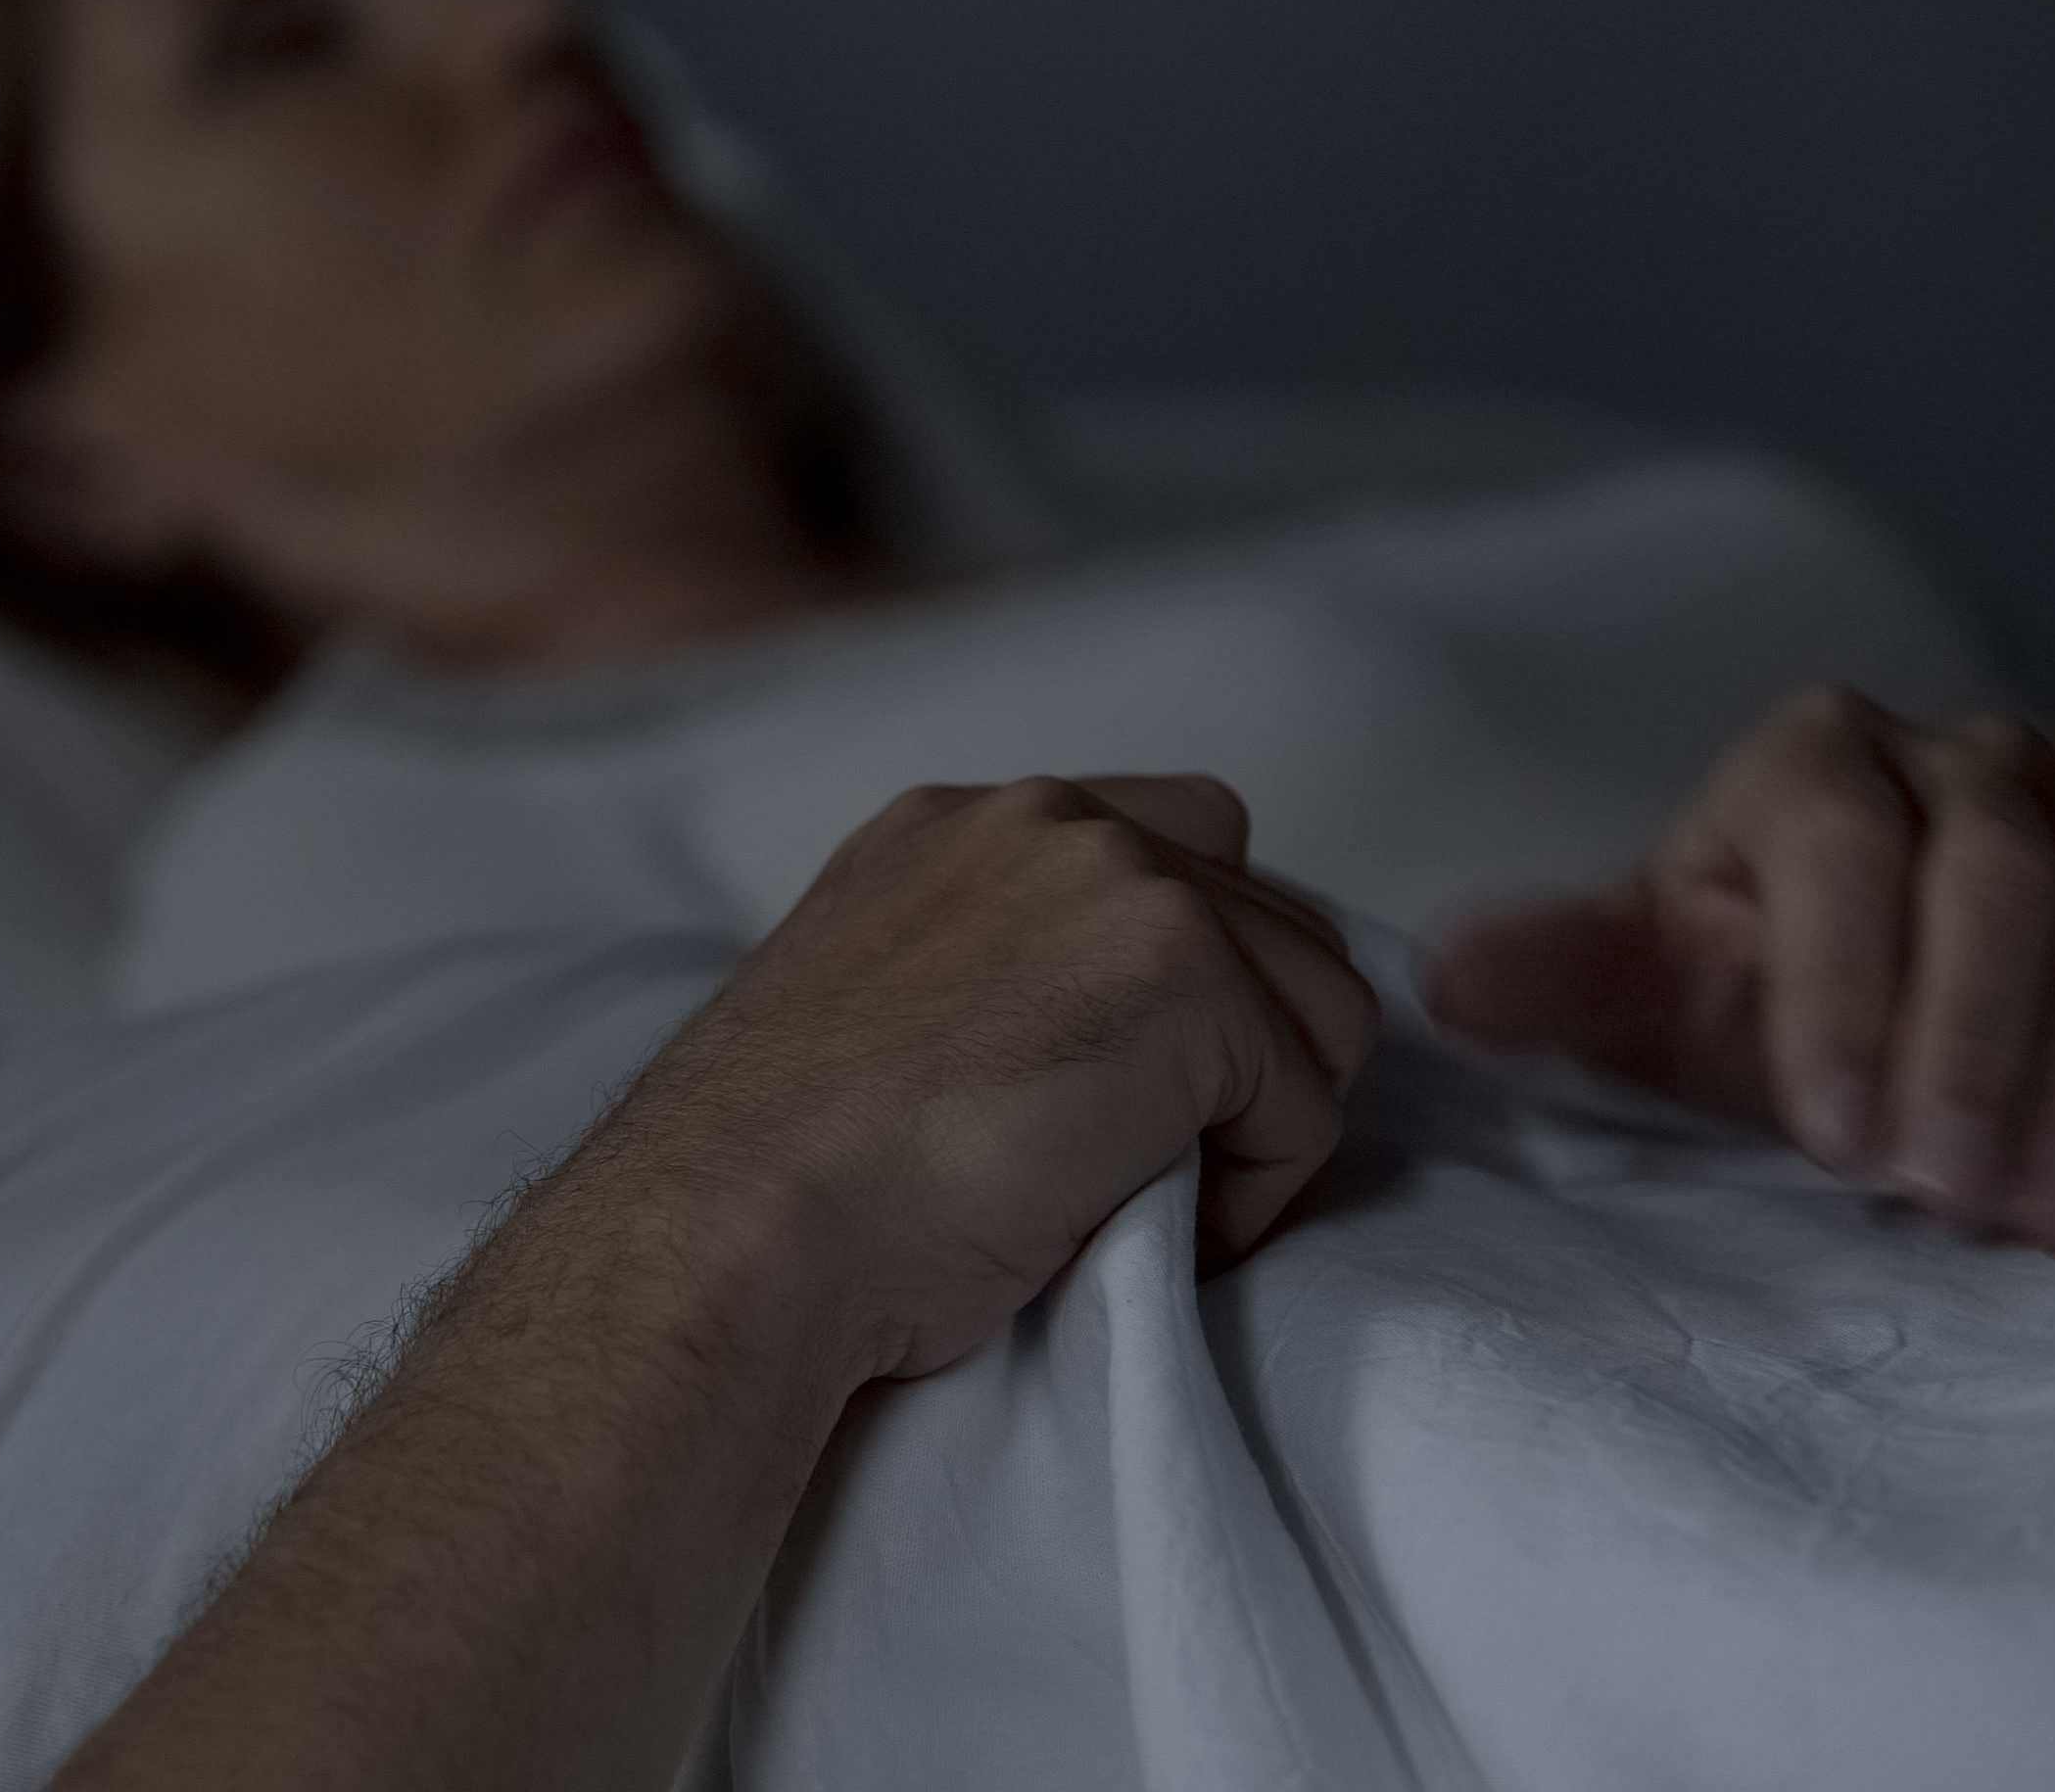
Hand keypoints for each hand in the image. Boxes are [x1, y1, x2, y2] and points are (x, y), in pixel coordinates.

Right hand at [592, 772, 1377, 1385]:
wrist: (735, 1234)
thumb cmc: (786, 1187)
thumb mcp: (881, 1021)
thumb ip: (999, 977)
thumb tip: (1121, 1049)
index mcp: (959, 829)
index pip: (1177, 849)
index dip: (1195, 986)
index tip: (1121, 1101)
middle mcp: (1045, 820)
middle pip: (1274, 924)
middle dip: (1243, 1057)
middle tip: (1141, 1172)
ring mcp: (1123, 882)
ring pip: (1319, 1009)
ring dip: (1256, 1124)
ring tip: (1136, 1206)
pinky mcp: (1186, 977)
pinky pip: (1306, 1107)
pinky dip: (1252, 1196)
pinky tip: (1133, 1234)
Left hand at [1427, 686, 2054, 1252]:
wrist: (1884, 954)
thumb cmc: (1744, 973)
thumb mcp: (1643, 975)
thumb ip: (1557, 976)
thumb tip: (1446, 983)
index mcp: (1819, 760)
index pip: (1847, 845)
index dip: (1846, 989)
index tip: (1831, 1135)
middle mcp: (1975, 766)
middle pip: (2010, 876)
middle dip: (1981, 1043)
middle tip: (1945, 1195)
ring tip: (2045, 1224)